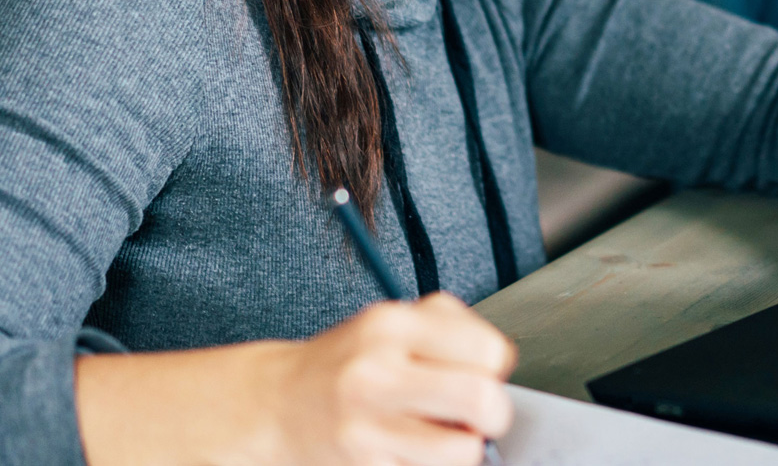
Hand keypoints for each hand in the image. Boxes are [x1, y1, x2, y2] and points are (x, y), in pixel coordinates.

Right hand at [267, 293, 515, 465]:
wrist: (278, 403)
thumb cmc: (347, 364)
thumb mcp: (392, 325)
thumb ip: (450, 333)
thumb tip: (499, 369)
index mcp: (390, 326)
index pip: (486, 349)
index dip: (494, 367)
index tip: (482, 372)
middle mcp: (376, 374)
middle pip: (480, 399)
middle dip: (494, 413)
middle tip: (479, 415)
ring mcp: (366, 427)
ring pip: (462, 451)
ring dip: (464, 448)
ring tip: (444, 435)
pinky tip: (411, 452)